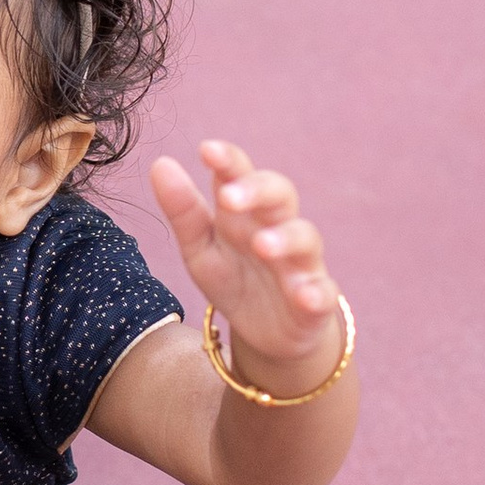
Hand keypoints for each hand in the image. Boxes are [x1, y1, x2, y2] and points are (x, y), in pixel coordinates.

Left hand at [149, 139, 342, 380]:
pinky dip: (316, 292)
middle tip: (229, 197)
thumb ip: (183, 211)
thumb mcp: (200, 250)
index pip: (240, 175)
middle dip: (258, 191)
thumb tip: (159, 164)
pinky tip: (305, 296)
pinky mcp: (318, 299)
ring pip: (304, 238)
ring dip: (286, 239)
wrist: (269, 333)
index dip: (228, 161)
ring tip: (263, 245)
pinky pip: (324, 292)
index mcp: (245, 213)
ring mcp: (302, 263)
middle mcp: (278, 228)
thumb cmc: (235, 280)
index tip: (207, 150)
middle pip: (280, 195)